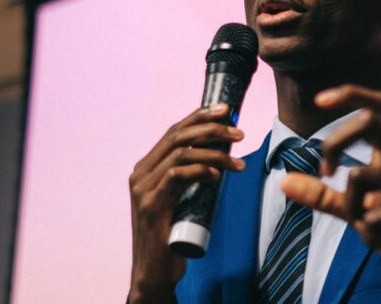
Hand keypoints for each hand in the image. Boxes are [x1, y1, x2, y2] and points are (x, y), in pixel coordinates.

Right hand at [127, 104, 245, 303]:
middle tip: (240, 133)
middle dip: (212, 129)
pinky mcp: (151, 205)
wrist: (155, 270)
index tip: (226, 110)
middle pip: (177, 137)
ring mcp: (143, 188)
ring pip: (181, 154)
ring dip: (215, 153)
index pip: (174, 131)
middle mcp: (140, 173)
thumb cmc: (173, 234)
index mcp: (146, 167)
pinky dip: (201, 171)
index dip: (199, 116)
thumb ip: (191, 178)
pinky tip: (218, 175)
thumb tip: (221, 158)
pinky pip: (177, 176)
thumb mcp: (182, 198)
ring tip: (238, 163)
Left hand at [280, 85, 380, 295]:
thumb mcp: (356, 210)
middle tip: (326, 171)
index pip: (377, 106)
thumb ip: (323, 195)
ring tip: (365, 224)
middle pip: (370, 120)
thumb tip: (283, 181)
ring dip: (351, 206)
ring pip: (359, 175)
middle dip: (335, 141)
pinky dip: (368, 230)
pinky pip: (376, 213)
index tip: (319, 100)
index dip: (350, 93)